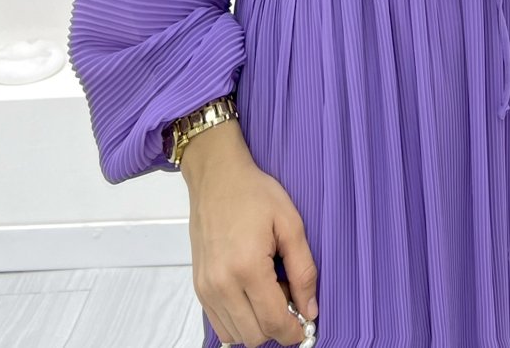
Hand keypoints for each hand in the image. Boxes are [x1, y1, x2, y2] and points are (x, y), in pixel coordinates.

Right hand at [187, 147, 317, 347]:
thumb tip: (310, 309)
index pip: (273, 322)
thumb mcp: (290, 223)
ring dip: (257, 324)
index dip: (294, 331)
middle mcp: (221, 283)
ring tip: (268, 291)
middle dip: (277, 326)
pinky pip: (220, 324)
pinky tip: (251, 294)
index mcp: (247, 267)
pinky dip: (239, 320)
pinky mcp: (199, 287)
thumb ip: (303, 269)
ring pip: (236, 335)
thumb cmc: (253, 193)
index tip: (305, 323)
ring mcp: (206, 287)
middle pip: (254, 336)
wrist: (217, 177)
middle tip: (287, 296)